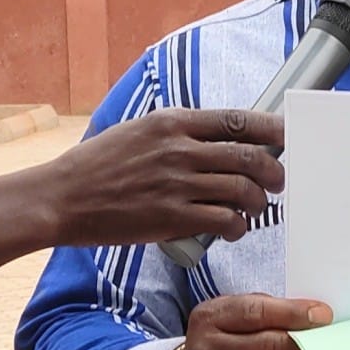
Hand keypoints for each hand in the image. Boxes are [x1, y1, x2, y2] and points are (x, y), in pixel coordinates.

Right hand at [52, 108, 285, 246]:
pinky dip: (238, 226)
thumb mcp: (140, 131)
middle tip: (278, 182)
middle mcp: (180, 149)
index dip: (273, 129)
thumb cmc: (100, 165)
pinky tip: (234, 229)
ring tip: (254, 208)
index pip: (239, 120)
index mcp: (173, 122)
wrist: (61, 197)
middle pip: (251, 157)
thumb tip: (225, 136)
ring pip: (243, 190)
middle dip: (275, 172)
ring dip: (258, 202)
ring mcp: (177, 183)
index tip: (288, 137)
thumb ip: (181, 132)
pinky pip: (224, 220)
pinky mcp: (171, 217)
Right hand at [168, 294, 331, 349]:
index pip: (256, 313)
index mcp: (211, 319)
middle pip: (270, 348)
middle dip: (309, 344)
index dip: (294, 313)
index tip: (324, 314)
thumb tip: (316, 317)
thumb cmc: (226, 339)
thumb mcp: (234, 314)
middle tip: (336, 340)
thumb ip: (268, 310)